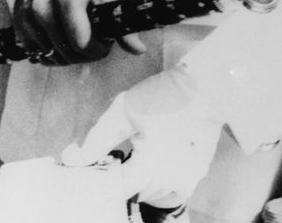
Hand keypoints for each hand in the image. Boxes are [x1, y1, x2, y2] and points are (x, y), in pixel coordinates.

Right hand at [13, 0, 145, 64]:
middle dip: (85, 54)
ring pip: (52, 57)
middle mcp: (43, 4)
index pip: (81, 42)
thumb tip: (139, 51)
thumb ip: (122, 24)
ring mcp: (28, 14)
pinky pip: (36, 55)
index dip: (98, 48)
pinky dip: (50, 54)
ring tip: (76, 37)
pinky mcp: (18, 22)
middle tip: (92, 40)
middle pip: (67, 53)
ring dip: (68, 56)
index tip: (104, 40)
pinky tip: (59, 39)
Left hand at [62, 68, 222, 207]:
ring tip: (136, 150)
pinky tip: (153, 153)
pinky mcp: (192, 180)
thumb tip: (74, 160)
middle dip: (115, 176)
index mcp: (149, 171)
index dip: (99, 178)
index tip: (93, 163)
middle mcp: (168, 186)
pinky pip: (164, 187)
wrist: (207, 88)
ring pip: (146, 193)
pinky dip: (153, 176)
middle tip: (111, 153)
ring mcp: (183, 186)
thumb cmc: (164, 96)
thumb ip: (96, 141)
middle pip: (129, 193)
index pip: (112, 192)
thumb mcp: (123, 111)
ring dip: (135, 178)